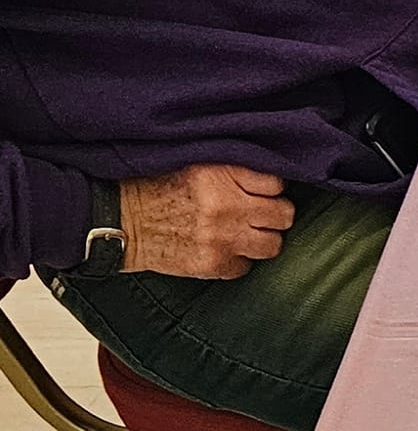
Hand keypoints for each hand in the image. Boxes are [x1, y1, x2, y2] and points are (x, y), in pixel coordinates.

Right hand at [119, 165, 293, 278]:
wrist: (120, 221)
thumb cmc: (152, 188)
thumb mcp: (193, 163)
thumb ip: (229, 168)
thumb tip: (264, 174)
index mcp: (221, 174)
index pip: (277, 183)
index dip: (269, 188)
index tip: (258, 191)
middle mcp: (226, 206)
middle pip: (283, 215)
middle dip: (273, 214)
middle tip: (258, 214)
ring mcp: (222, 238)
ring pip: (273, 244)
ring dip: (261, 239)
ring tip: (244, 233)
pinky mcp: (214, 264)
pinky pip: (246, 266)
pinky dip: (237, 260)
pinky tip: (221, 248)